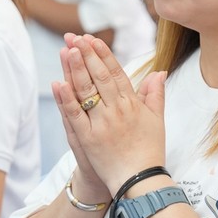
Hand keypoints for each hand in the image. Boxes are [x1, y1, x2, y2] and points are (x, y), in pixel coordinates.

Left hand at [53, 33, 166, 195]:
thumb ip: (155, 95)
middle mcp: (117, 111)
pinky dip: (66, 99)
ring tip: (67, 49)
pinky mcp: (88, 139)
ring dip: (76, 69)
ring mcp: (102, 124)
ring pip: (86, 91)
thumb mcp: (157, 120)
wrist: (139, 181)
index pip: (116, 73)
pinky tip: (58, 83)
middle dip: (86, 55)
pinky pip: (75, 115)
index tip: (93, 40)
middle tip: (75, 37)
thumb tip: (159, 73)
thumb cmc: (149, 151)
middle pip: (99, 77)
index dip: (103, 55)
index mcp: (132, 104)